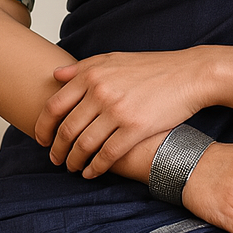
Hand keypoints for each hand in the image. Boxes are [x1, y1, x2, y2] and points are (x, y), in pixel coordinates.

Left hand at [39, 46, 232, 175]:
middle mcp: (100, 92)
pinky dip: (95, 167)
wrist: (189, 74)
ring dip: (74, 161)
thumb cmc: (153, 67)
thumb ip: (82, 68)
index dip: (43, 127)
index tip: (42, 140)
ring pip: (84, 145)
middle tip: (55, 159)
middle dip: (57, 150)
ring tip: (72, 167)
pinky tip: (91, 173)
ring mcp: (117, 111)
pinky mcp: (135, 128)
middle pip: (66, 129)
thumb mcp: (114, 59)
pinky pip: (107, 155)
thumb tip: (55, 75)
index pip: (54, 106)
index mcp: (92, 75)